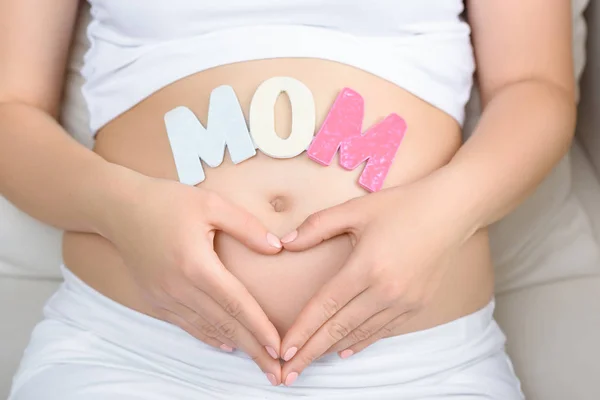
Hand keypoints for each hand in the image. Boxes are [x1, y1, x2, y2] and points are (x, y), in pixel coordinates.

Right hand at [102, 175, 284, 384]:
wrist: (118, 208)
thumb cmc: (168, 201)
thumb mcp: (212, 203)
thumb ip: (247, 227)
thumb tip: (277, 248)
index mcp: (196, 264)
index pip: (236, 304)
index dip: (260, 328)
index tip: (279, 347)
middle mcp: (179, 287)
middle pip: (224, 325)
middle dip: (253, 349)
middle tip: (276, 372)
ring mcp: (164, 297)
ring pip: (206, 329)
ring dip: (235, 346)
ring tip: (258, 361)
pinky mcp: (154, 300)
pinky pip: (186, 325)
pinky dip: (209, 336)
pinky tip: (227, 344)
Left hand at [278, 171, 475, 384]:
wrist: (451, 211)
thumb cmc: (401, 205)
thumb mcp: (355, 209)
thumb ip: (316, 226)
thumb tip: (285, 243)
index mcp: (366, 267)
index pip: (325, 306)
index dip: (302, 330)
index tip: (283, 350)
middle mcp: (385, 291)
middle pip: (339, 328)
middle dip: (310, 352)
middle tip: (289, 373)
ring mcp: (403, 302)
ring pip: (360, 334)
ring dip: (332, 349)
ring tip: (310, 362)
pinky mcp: (417, 305)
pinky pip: (383, 331)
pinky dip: (361, 342)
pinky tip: (344, 351)